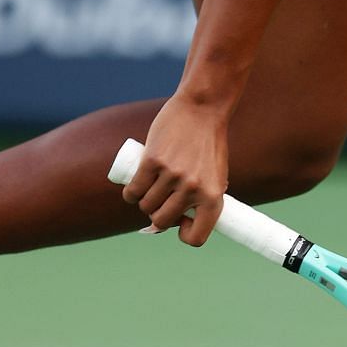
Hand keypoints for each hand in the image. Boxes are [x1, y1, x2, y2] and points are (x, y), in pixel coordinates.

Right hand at [119, 93, 228, 244]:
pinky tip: (133, 189)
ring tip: (149, 189)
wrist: (203, 109)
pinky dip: (130, 193)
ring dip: (143, 202)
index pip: (197, 238)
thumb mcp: (216, 174)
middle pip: (162, 221)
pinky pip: (134, 190)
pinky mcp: (153, 161)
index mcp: (213, 196)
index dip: (185, 234)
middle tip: (160, 201)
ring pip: (146, 205)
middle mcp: (193, 189)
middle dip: (157, 215)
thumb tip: (182, 224)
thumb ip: (204, 197)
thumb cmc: (209, 143)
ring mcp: (172, 175)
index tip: (182, 222)